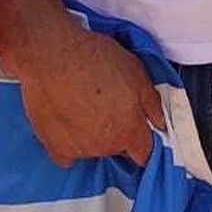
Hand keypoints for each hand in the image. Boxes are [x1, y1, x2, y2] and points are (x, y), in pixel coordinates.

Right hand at [13, 22, 167, 168]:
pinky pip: (68, 154)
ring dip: (92, 134)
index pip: (145, 153)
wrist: (51, 57)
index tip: (138, 132)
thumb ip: (152, 103)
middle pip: (117, 149)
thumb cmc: (93, 59)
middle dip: (117, 132)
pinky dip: (69, 142)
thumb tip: (160, 122)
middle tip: (106, 105)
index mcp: (129, 130)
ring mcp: (79, 150)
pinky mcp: (55, 148)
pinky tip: (66, 121)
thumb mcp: (136, 71)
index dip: (143, 143)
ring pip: (93, 149)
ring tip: (82, 105)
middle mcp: (106, 146)